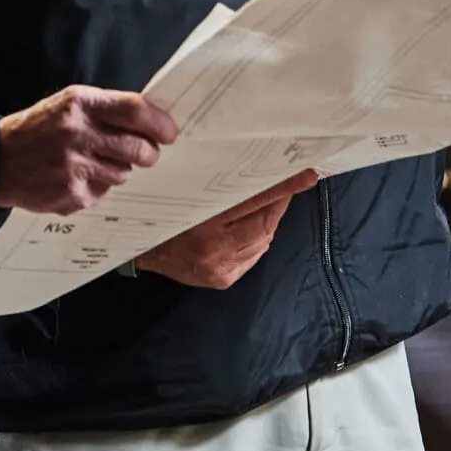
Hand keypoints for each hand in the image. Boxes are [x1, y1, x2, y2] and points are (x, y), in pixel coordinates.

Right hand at [0, 85, 177, 214]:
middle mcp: (77, 134)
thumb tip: (153, 123)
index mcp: (79, 104)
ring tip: (93, 162)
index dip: (159, 123)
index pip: (134, 110)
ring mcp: (74, 168)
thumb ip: (106, 109)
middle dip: (149, 152)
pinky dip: (97, 187)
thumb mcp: (67, 105)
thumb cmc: (38, 129)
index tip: (170, 132)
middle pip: (138, 148)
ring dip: (118, 169)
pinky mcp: (71, 195)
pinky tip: (74, 177)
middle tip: (146, 153)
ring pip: (124, 174)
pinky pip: (103, 193)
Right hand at [136, 170, 321, 289]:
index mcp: (203, 220)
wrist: (144, 251)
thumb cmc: (167, 215)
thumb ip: (219, 185)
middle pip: (265, 222)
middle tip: (286, 186)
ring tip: (260, 207)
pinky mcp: (224, 279)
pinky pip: (254, 255)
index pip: (255, 199)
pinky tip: (246, 231)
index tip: (307, 175)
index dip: (284, 187)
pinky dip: (258, 240)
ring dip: (268, 221)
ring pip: (264, 239)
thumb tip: (259, 170)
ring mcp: (221, 267)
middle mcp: (214, 247)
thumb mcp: (188, 192)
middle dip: (279, 203)